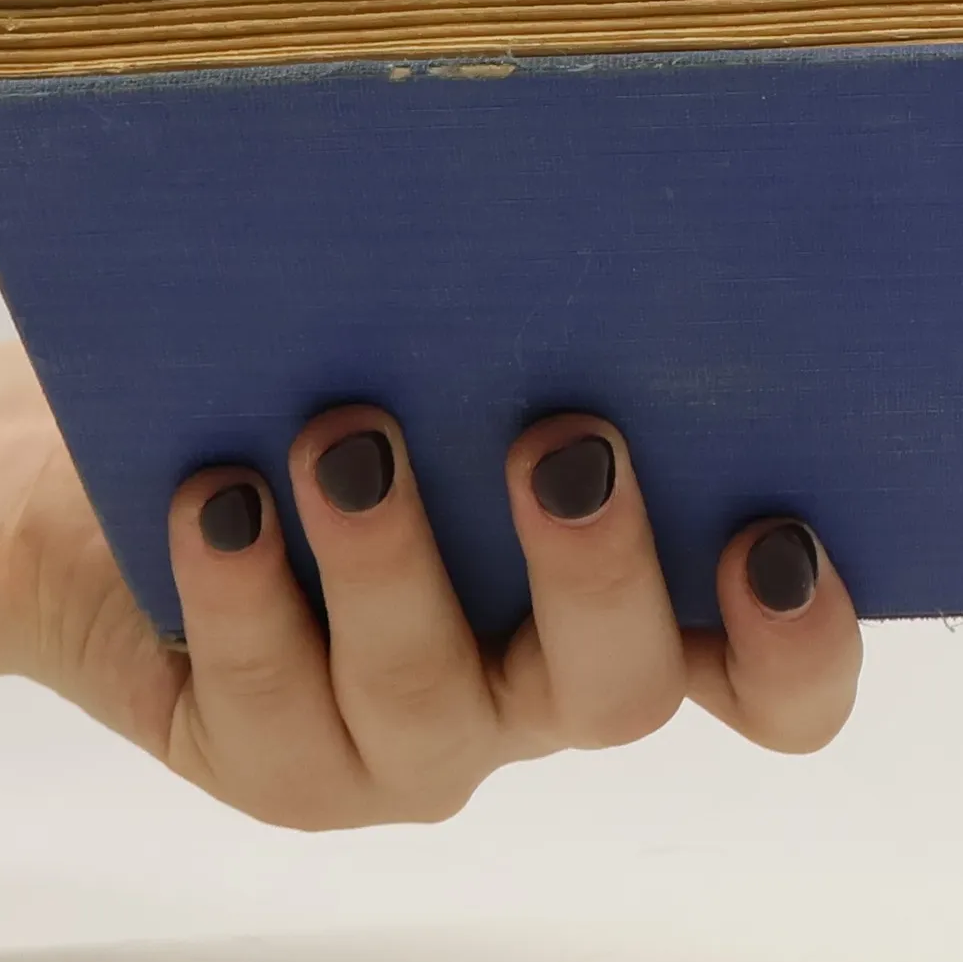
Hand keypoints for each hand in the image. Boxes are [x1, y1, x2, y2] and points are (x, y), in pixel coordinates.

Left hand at [28, 401, 862, 828]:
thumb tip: (600, 194)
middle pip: (619, 691)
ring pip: (428, 696)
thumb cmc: (362, 381)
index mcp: (638, 604)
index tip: (772, 539)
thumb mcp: (472, 348)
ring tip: (342, 438)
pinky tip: (220, 494)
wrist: (164, 468)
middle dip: (598, 572)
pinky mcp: (286, 767)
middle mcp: (545, 689)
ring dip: (392, 562)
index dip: (798, 646)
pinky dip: (248, 592)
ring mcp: (418, 744)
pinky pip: (271, 707)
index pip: (770, 682)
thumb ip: (557, 322)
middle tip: (564, 444)